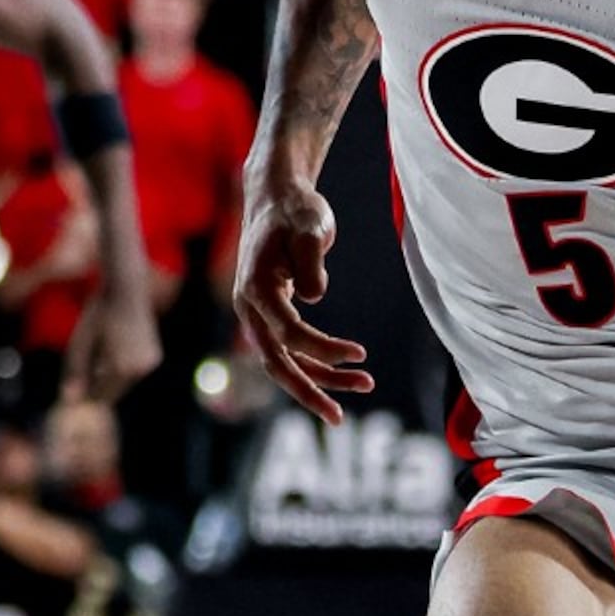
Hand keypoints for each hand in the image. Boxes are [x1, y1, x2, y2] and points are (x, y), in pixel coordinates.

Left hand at [67, 266, 165, 404]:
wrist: (126, 289)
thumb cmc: (98, 313)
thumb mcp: (81, 343)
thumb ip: (75, 373)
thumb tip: (69, 400)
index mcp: (121, 368)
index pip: (99, 397)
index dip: (84, 395)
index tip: (72, 389)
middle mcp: (140, 370)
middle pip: (113, 393)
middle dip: (97, 387)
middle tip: (82, 371)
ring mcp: (150, 364)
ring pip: (124, 384)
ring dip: (109, 378)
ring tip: (97, 355)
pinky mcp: (154, 357)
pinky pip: (133, 373)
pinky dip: (121, 369)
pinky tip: (111, 349)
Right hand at [232, 179, 373, 422]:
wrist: (277, 197)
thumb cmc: (296, 210)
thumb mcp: (310, 226)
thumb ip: (311, 258)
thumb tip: (315, 296)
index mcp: (255, 288)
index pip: (287, 333)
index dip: (323, 349)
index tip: (360, 354)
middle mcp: (250, 307)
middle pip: (276, 362)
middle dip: (309, 391)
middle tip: (339, 417)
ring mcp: (258, 314)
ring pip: (286, 360)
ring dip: (322, 378)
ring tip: (364, 385)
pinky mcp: (272, 314)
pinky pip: (291, 348)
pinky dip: (317, 361)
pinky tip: (346, 368)